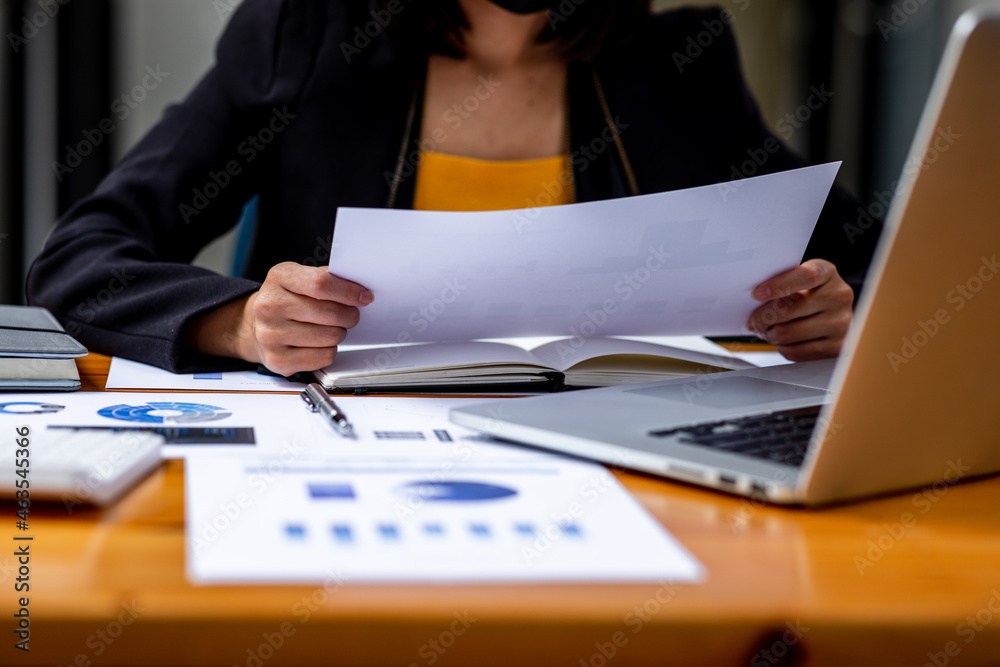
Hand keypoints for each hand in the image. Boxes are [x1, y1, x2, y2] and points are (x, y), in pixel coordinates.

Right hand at [186, 263, 372, 375]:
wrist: (254, 325)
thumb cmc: (287, 300)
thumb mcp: (300, 278)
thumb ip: (327, 279)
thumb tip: (360, 291)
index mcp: (279, 278)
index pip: (321, 284)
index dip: (349, 292)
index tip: (364, 297)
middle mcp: (269, 305)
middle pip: (330, 313)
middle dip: (349, 315)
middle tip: (349, 315)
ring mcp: (269, 334)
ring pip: (330, 336)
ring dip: (339, 333)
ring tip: (330, 328)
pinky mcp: (276, 360)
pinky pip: (323, 357)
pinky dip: (329, 350)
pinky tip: (319, 343)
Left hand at [745, 259, 852, 360]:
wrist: (837, 311)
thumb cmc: (812, 292)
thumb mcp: (801, 279)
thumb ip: (783, 283)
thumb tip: (755, 300)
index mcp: (827, 273)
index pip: (805, 276)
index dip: (778, 285)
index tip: (757, 294)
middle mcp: (838, 297)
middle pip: (788, 310)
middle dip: (762, 318)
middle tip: (754, 321)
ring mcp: (840, 323)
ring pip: (788, 334)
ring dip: (770, 334)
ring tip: (767, 331)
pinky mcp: (837, 347)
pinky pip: (796, 352)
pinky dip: (782, 348)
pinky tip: (783, 341)